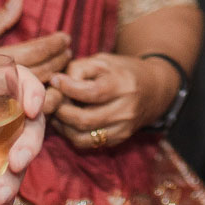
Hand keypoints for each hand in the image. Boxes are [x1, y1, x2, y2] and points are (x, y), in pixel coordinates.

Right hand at [0, 0, 71, 97]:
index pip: (37, 51)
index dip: (54, 44)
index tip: (65, 37)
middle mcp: (4, 80)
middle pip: (44, 71)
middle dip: (60, 59)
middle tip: (69, 49)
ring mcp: (3, 99)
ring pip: (40, 89)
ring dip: (55, 75)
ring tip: (62, 64)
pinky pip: (29, 104)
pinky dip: (43, 94)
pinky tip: (48, 86)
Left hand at [50, 52, 172, 150]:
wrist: (153, 89)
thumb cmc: (122, 71)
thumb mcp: (103, 61)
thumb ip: (79, 69)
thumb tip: (55, 83)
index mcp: (124, 85)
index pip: (91, 93)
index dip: (68, 88)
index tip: (55, 80)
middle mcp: (127, 110)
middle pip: (84, 119)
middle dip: (60, 110)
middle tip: (51, 100)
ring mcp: (124, 128)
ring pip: (82, 136)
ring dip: (62, 125)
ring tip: (56, 111)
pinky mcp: (119, 139)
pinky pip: (87, 143)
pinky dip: (71, 134)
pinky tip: (66, 121)